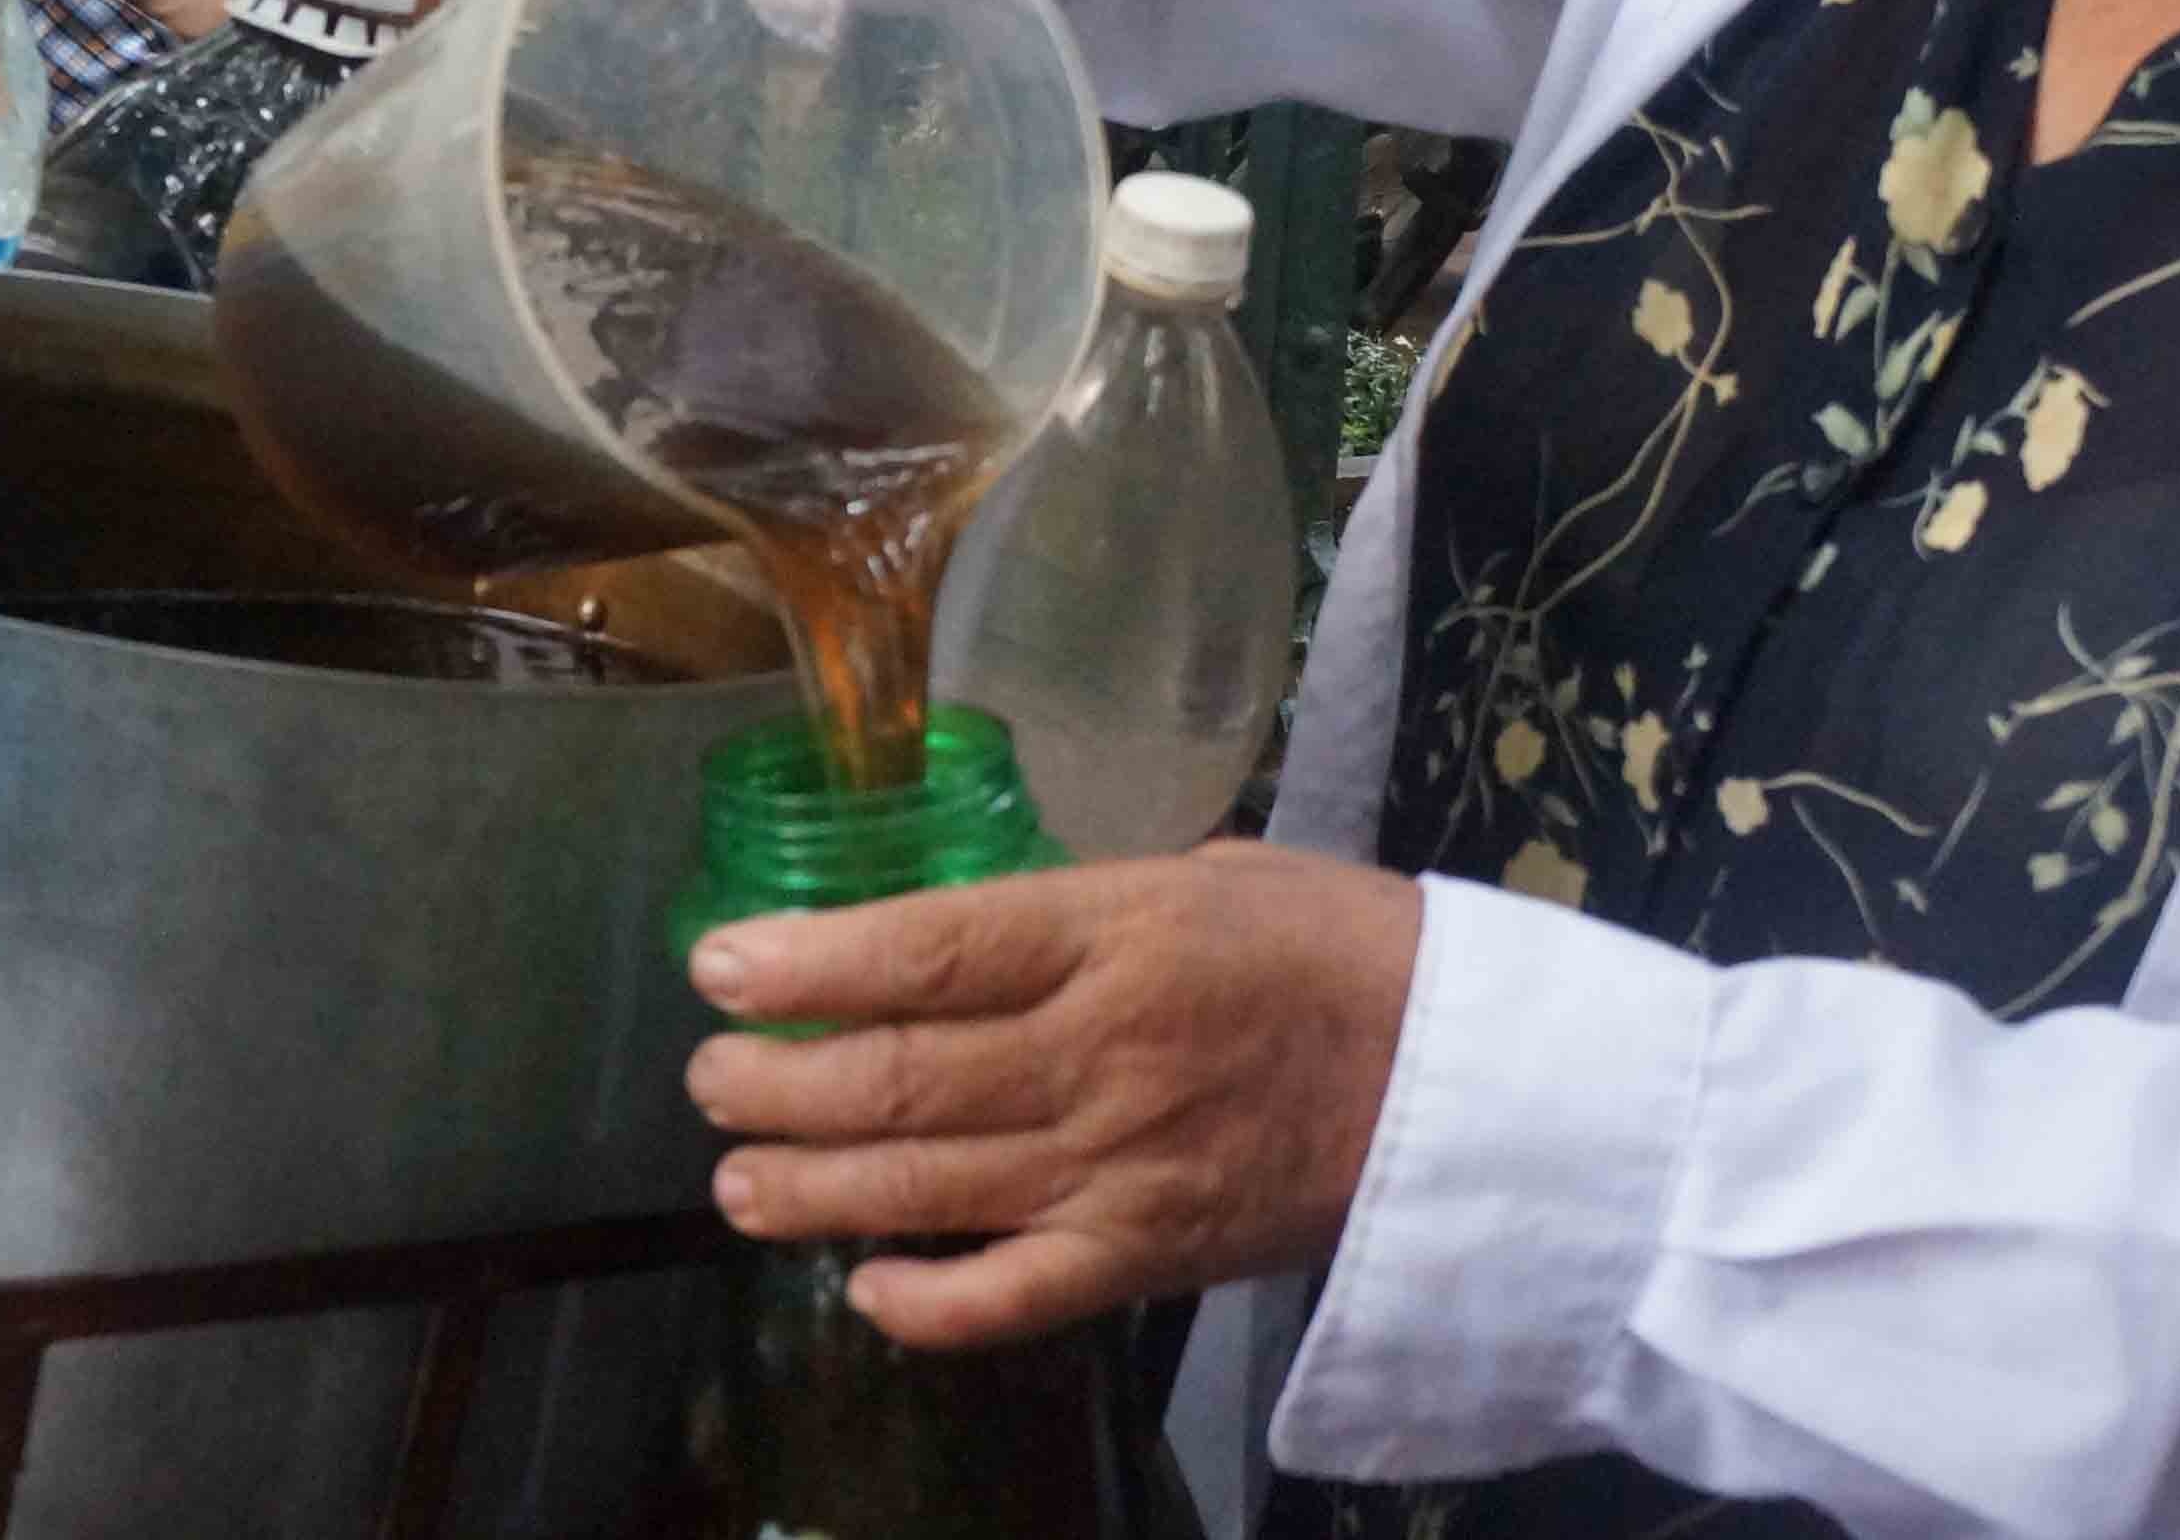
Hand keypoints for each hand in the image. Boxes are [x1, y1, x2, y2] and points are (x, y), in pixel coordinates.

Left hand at [682, 842, 1422, 1350]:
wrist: (1467, 1083)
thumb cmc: (1339, 951)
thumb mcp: (1207, 876)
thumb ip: (1079, 904)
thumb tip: (964, 926)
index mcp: (1117, 935)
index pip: (928, 950)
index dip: (808, 962)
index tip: (720, 967)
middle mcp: (1102, 1055)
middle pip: (903, 1076)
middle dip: (779, 1084)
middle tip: (712, 1081)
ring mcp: (1121, 1168)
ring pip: (930, 1186)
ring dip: (813, 1190)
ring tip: (739, 1182)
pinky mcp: (1148, 1260)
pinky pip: (1013, 1297)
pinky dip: (927, 1303)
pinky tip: (864, 1288)